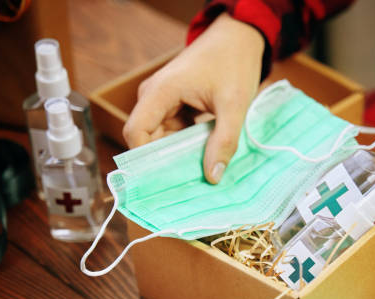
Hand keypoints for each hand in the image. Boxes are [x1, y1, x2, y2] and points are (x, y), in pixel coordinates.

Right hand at [123, 13, 264, 183]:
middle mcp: (153, 97)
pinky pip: (172, 131)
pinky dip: (185, 144)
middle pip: (147, 139)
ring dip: (177, 154)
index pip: (135, 133)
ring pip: (161, 138)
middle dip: (164, 162)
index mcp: (159, 92)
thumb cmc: (234, 63)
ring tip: (197, 173)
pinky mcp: (173, 105)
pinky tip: (202, 157)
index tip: (164, 182)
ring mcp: (162, 101)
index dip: (144, 160)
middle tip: (187, 184)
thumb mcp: (234, 104)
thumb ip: (225, 140)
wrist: (238, 38)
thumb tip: (213, 176)